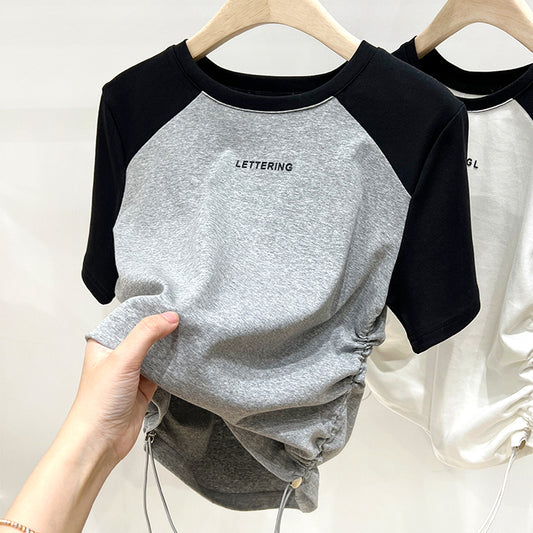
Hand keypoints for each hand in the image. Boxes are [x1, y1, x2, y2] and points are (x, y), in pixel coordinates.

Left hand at [64, 311, 179, 466]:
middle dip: (163, 326)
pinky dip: (175, 363)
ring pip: (157, 350)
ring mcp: (133, 370)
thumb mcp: (122, 359)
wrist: (100, 441)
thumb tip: (170, 316)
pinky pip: (164, 369)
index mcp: (104, 342)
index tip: (171, 303)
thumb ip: (146, 334)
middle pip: (145, 333)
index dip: (149, 310)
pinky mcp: (145, 386)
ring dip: (171, 344)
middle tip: (185, 316)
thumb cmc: (97, 403)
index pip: (130, 317)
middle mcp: (118, 355)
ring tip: (189, 332)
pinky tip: (186, 355)